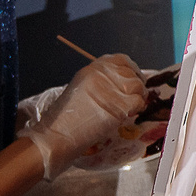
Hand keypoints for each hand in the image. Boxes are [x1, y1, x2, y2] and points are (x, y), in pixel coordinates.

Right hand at [20, 53, 145, 176]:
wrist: (56, 135)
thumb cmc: (65, 118)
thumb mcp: (81, 89)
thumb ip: (101, 82)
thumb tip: (123, 83)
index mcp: (92, 69)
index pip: (122, 60)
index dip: (132, 70)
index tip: (134, 79)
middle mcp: (103, 74)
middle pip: (133, 73)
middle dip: (137, 85)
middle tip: (134, 97)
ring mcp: (112, 88)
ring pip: (139, 86)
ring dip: (138, 97)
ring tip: (130, 107)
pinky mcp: (120, 105)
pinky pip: (139, 102)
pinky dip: (137, 109)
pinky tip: (128, 115)